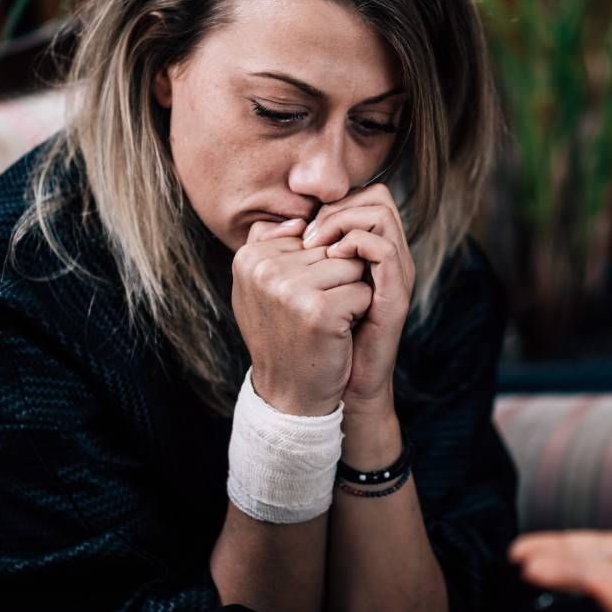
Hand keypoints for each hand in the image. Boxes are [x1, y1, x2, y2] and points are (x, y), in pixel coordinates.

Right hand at [231, 216, 371, 415]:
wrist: (290, 394)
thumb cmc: (284, 336)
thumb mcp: (262, 288)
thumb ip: (271, 246)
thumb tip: (300, 217)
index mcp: (248, 258)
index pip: (312, 236)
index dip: (319, 269)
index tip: (301, 300)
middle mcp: (263, 269)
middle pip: (335, 248)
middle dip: (338, 280)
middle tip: (317, 315)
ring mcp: (289, 288)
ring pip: (353, 266)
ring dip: (351, 295)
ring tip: (328, 322)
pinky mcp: (319, 309)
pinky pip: (363, 290)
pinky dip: (360, 313)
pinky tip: (338, 334)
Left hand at [300, 184, 413, 418]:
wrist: (322, 390)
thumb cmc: (305, 340)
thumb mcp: (292, 290)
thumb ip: (288, 255)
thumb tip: (279, 224)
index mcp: (366, 254)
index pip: (361, 196)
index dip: (330, 203)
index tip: (299, 230)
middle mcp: (385, 259)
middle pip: (376, 196)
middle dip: (336, 207)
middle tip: (307, 234)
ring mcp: (393, 274)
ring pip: (381, 213)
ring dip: (342, 220)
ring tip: (315, 244)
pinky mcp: (394, 293)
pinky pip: (383, 249)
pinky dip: (355, 244)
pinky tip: (331, 258)